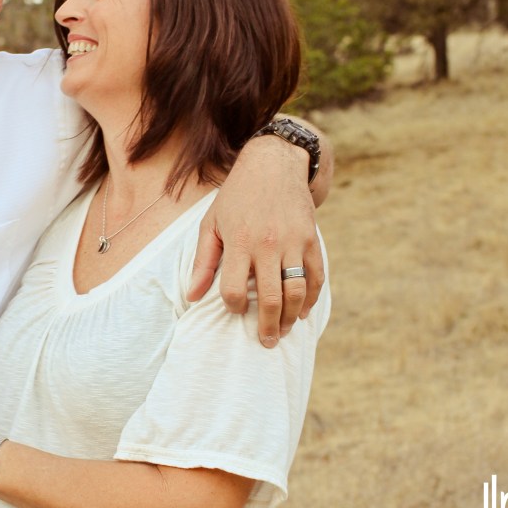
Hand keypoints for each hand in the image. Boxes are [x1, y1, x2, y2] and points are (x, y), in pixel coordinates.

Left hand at [188, 135, 324, 344]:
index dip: (231, 306)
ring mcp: (293, 242)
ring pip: (295, 291)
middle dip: (266, 325)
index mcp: (239, 241)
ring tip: (282, 331)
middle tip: (266, 342)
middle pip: (269, 298)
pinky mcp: (311, 239)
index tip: (233, 310)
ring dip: (290, 317)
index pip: (232, 289)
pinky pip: (315, 276)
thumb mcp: (212, 223)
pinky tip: (302, 311)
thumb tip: (192, 296)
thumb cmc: (236, 196)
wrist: (274, 164)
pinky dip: (310, 298)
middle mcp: (267, 244)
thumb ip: (203, 261)